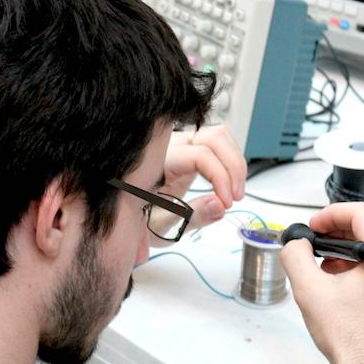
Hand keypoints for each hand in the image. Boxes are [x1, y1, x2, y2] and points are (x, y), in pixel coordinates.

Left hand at [150, 125, 245, 243]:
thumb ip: (193, 216)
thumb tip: (219, 206)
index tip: (227, 203)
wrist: (127, 215)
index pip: (201, 155)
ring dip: (233, 162)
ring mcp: (181, 148)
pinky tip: (227, 184)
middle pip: (214, 136)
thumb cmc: (139, 220)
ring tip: (234, 191)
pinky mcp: (189, 154)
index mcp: (159, 162)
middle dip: (232, 165)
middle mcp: (170, 147)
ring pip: (219, 137)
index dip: (220, 177)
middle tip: (236, 196)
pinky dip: (228, 162)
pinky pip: (216, 146)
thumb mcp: (162, 226)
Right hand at [279, 203, 363, 363]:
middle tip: (316, 242)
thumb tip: (295, 242)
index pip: (360, 213)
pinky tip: (342, 283)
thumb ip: (296, 254)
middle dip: (339, 230)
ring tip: (326, 265)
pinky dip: (363, 265)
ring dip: (350, 248)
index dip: (330, 214)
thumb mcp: (309, 288)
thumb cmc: (350, 337)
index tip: (313, 227)